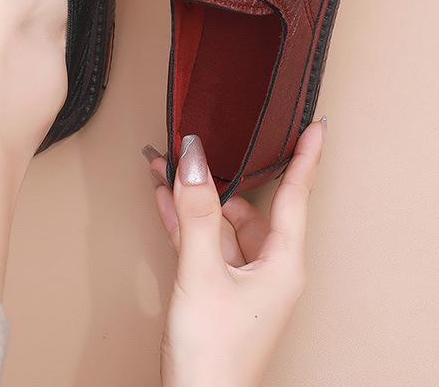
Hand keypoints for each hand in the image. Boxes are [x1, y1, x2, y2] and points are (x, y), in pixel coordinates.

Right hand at [146, 117, 325, 386]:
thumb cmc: (213, 353)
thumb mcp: (202, 273)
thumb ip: (197, 213)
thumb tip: (196, 158)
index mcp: (282, 264)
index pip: (296, 197)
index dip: (306, 158)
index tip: (315, 126)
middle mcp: (268, 268)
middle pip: (248, 207)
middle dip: (218, 175)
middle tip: (195, 142)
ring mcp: (242, 280)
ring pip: (220, 223)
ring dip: (193, 196)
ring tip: (165, 163)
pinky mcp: (219, 289)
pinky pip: (204, 242)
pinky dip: (184, 220)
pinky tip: (164, 198)